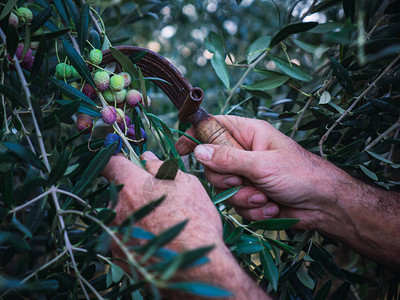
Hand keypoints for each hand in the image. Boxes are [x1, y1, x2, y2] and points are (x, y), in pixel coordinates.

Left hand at [102, 152, 222, 252]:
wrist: (194, 267)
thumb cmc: (195, 220)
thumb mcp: (186, 185)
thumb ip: (162, 168)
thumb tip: (147, 158)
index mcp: (131, 185)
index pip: (110, 163)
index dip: (117, 160)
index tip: (126, 163)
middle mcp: (116, 208)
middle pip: (117, 191)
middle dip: (132, 190)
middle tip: (156, 198)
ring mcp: (114, 233)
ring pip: (120, 214)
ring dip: (134, 213)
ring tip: (159, 222)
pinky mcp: (118, 254)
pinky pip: (122, 236)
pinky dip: (134, 233)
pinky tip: (154, 238)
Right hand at [175, 115, 350, 229]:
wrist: (323, 205)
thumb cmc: (300, 174)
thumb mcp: (262, 164)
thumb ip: (228, 159)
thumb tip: (198, 151)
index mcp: (248, 134)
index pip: (213, 127)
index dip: (196, 135)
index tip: (181, 149)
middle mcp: (244, 153)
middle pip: (212, 164)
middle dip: (227, 179)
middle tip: (243, 181)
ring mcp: (246, 175)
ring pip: (223, 188)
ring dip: (244, 198)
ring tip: (265, 197)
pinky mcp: (250, 196)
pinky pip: (236, 205)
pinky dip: (253, 210)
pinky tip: (272, 207)